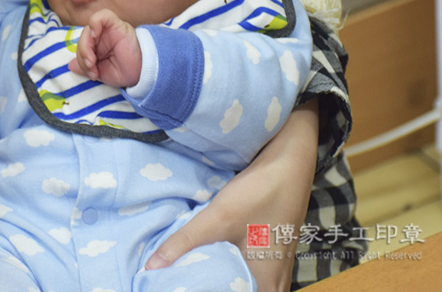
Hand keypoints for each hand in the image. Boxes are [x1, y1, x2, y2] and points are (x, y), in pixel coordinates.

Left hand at [68, 9, 141, 87]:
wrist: (144, 71)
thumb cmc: (125, 71)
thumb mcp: (102, 73)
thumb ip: (86, 68)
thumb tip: (70, 65)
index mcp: (97, 47)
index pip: (81, 46)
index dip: (81, 59)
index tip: (91, 72)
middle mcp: (101, 36)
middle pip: (83, 39)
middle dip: (83, 56)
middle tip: (92, 68)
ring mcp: (108, 30)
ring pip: (88, 30)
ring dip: (86, 47)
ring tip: (93, 62)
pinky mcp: (116, 24)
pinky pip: (102, 16)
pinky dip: (94, 23)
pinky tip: (95, 35)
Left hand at [145, 99, 319, 291]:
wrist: (291, 161)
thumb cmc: (261, 191)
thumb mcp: (218, 217)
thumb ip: (184, 242)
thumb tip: (151, 267)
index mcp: (266, 283)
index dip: (207, 291)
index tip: (182, 287)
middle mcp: (277, 281)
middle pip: (240, 290)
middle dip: (213, 285)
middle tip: (182, 280)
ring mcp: (277, 265)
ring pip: (245, 282)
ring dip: (222, 277)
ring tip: (192, 272)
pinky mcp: (272, 250)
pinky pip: (249, 270)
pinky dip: (230, 267)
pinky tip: (211, 256)